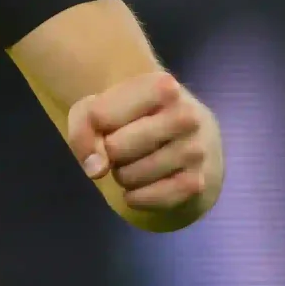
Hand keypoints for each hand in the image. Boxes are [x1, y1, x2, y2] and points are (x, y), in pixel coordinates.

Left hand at [67, 71, 220, 217]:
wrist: (187, 135)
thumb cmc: (137, 116)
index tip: (105, 124)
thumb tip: (96, 170)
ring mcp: (196, 151)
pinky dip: (138, 198)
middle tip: (123, 147)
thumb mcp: (102, 108)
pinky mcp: (199, 183)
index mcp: (162, 86)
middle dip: (110, 153)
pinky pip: (153, 198)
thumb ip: (84, 130)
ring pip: (132, 176)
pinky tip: (139, 188)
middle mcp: (186, 116)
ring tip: (134, 164)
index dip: (91, 126)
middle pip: (116, 147)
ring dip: (123, 176)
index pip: (100, 115)